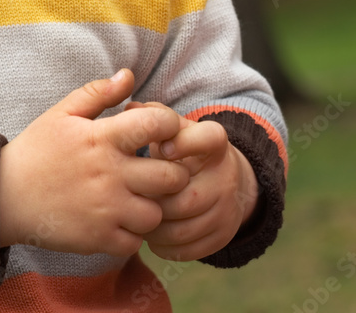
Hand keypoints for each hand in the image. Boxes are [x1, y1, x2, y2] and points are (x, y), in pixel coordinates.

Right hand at [0, 69, 189, 256]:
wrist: (4, 195)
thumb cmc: (36, 150)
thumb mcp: (63, 113)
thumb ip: (98, 92)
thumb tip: (128, 75)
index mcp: (102, 138)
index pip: (157, 124)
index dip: (168, 124)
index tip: (160, 131)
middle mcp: (110, 174)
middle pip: (172, 176)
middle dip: (171, 171)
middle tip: (156, 169)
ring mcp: (106, 210)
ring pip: (157, 213)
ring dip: (151, 205)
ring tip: (136, 197)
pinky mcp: (98, 240)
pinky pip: (136, 241)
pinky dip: (132, 233)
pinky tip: (119, 219)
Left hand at [140, 112, 259, 260]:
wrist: (225, 178)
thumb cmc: (186, 148)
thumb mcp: (175, 128)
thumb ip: (154, 117)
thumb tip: (130, 108)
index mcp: (215, 143)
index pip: (209, 138)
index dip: (184, 143)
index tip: (160, 149)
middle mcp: (226, 176)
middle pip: (187, 197)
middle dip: (154, 201)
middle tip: (131, 198)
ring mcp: (227, 209)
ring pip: (185, 228)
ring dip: (154, 228)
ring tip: (135, 218)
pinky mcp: (224, 235)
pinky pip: (191, 249)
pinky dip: (166, 246)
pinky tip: (151, 237)